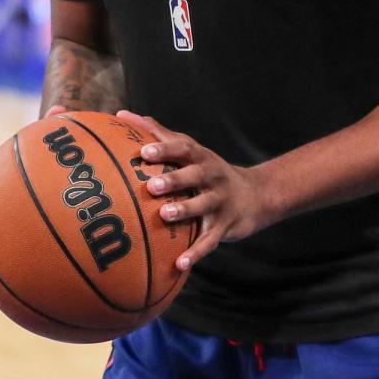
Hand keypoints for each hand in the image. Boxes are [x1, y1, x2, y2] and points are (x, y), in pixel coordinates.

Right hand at [0, 105, 70, 278]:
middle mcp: (9, 203)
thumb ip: (66, 129)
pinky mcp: (33, 243)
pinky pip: (19, 260)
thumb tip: (62, 110)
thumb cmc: (76, 159)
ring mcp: (19, 224)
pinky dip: (11, 274)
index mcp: (12, 180)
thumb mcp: (74, 146)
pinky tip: (13, 292)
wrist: (83, 178)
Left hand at [116, 109, 271, 270]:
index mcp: (201, 157)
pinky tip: (180, 264)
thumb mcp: (190, 150)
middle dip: (174, 180)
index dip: (165, 150)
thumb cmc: (208, 171)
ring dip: (185, 210)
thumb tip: (122, 115)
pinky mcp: (225, 226)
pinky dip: (196, 253)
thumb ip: (158, 134)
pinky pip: (210, 241)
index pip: (184, 149)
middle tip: (152, 185)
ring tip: (165, 215)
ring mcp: (220, 202)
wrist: (255, 196)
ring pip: (203, 206)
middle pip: (195, 176)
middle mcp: (213, 177)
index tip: (144, 152)